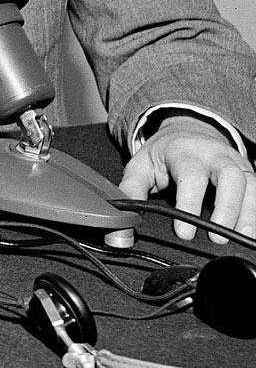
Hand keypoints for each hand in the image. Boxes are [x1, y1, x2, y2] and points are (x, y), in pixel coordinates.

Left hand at [120, 119, 255, 241]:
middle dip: (228, 208)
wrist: (187, 130)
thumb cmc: (164, 154)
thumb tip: (123, 222)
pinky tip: (251, 231)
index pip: (190, 176)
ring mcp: (236, 163)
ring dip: (248, 212)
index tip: (184, 232)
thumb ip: (130, 191)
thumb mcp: (140, 166)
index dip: (189, 204)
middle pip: (230, 177)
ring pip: (251, 184)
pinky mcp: (248, 173)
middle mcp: (215, 155)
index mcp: (184, 152)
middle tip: (217, 236)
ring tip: (240, 237)